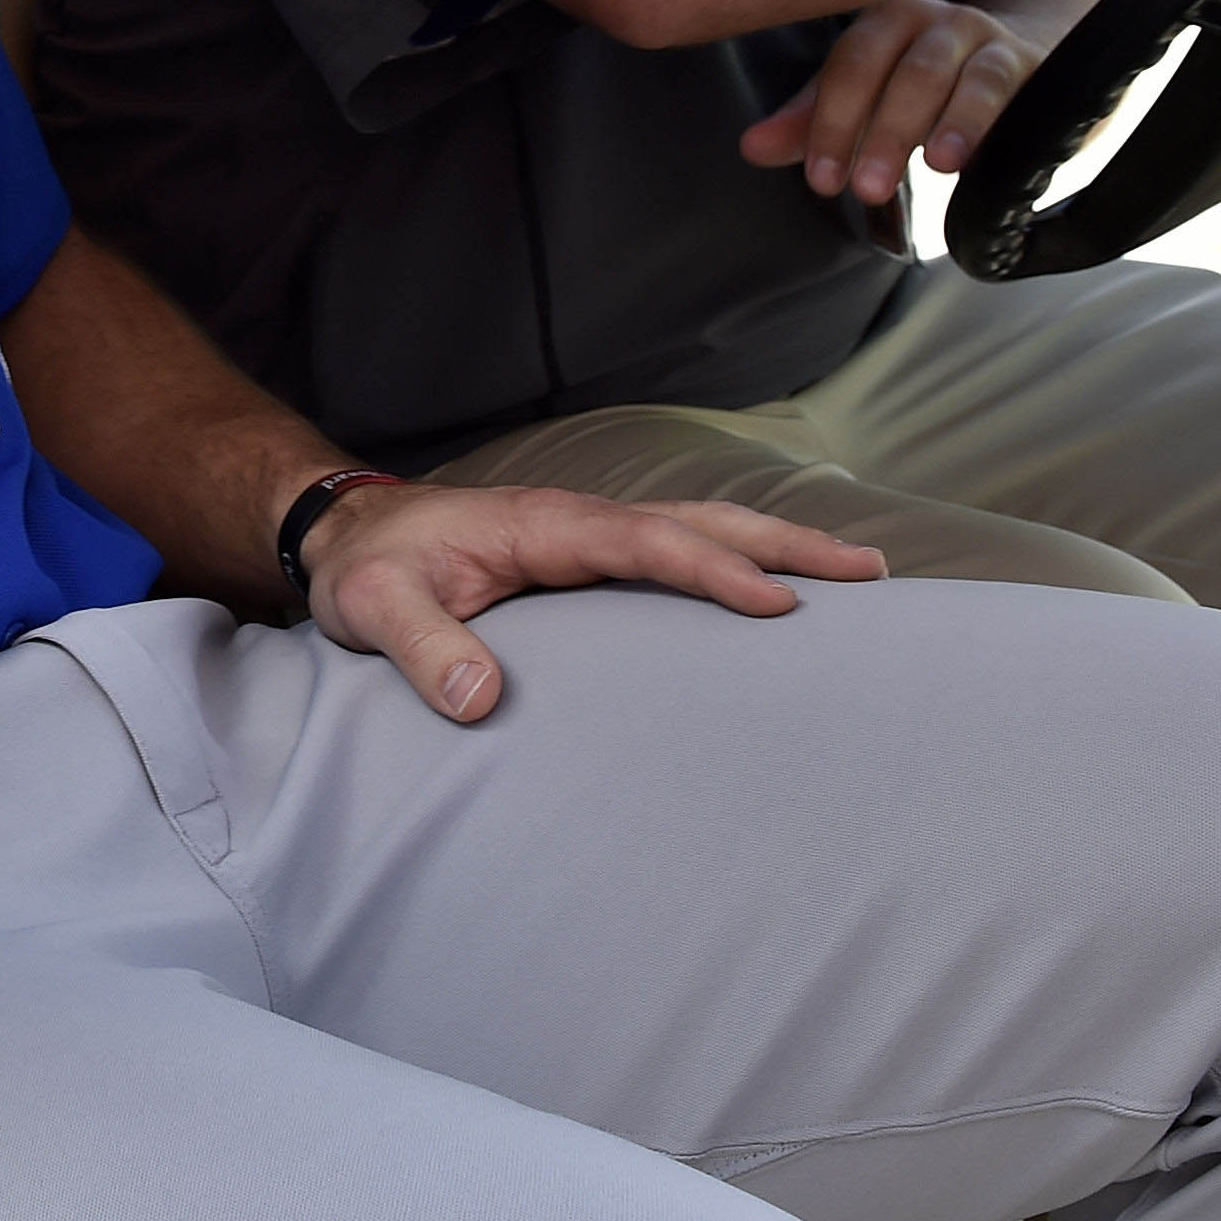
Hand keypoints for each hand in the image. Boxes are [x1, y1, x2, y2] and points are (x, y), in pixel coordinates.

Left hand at [304, 482, 883, 723]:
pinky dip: (738, 561)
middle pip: (700, 522)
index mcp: (544, 526)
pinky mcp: (593, 557)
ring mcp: (592, 535)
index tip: (776, 602)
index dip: (711, 570)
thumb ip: (421, 647)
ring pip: (701, 530)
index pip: (645, 541)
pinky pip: (680, 552)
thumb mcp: (375, 606)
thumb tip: (477, 699)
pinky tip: (780, 589)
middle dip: (785, 544)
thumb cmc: (368, 569)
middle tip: (869, 573)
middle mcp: (581, 520)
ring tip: (860, 576)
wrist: (350, 536)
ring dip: (777, 547)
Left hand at [741, 0, 1059, 206]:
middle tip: (867, 187)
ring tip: (933, 167)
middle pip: (903, 68)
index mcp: (881, 21)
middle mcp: (931, 18)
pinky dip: (983, 119)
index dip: (831, 121)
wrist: (1015, 70)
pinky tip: (967, 157)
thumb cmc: (920, 87)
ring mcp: (981, 34)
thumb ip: (810, 125)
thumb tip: (752, 147)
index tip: (822, 178)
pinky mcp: (1023, 61)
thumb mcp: (863, 102)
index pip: (850, 64)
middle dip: (883, 130)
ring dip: (943, 122)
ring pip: (955, 73)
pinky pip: (1000, 83)